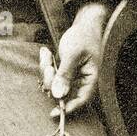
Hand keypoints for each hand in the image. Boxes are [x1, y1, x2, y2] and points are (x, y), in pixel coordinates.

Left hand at [38, 2, 110, 116]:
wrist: (84, 23)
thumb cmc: (83, 36)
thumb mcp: (73, 53)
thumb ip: (65, 74)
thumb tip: (58, 95)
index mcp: (91, 79)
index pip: (81, 100)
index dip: (68, 108)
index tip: (53, 112)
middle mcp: (82, 81)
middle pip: (63, 93)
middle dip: (51, 81)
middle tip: (48, 65)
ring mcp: (71, 76)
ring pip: (53, 85)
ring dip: (46, 71)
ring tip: (46, 53)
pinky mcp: (63, 71)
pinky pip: (50, 76)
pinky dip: (45, 65)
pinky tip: (45, 52)